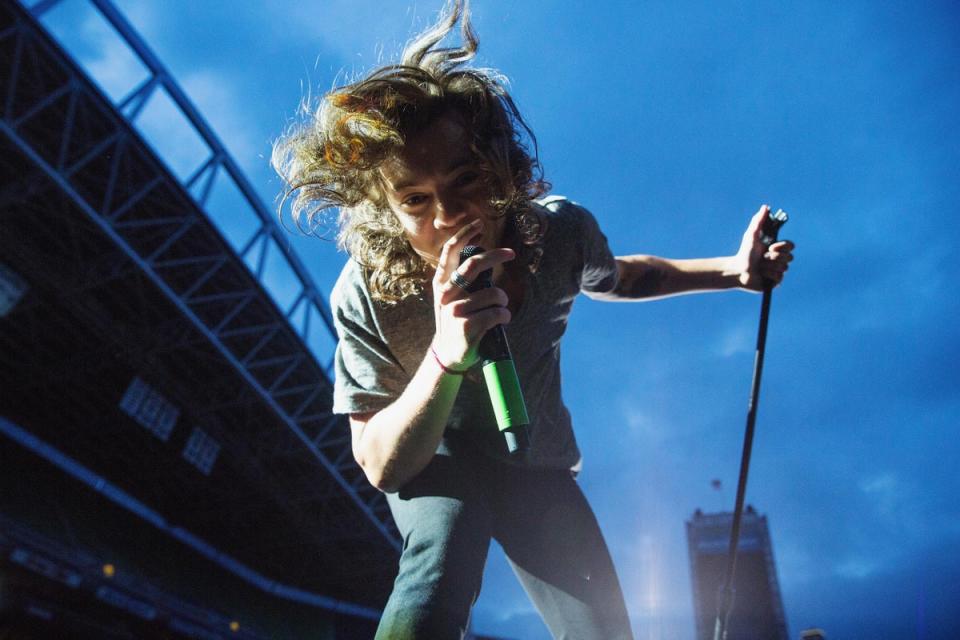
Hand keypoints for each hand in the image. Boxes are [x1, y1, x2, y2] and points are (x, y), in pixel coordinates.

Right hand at [431, 220, 514, 368]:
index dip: (463, 234)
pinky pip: (498, 313)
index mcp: (440, 283)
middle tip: (511, 253)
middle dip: (495, 255)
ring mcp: (456, 310)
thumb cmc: (455, 321)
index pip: (449, 251)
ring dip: (503, 300)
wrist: (448, 354)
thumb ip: (459, 278)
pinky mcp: (468, 326)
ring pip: (494, 293)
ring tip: (498, 309)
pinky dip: (504, 316)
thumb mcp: (449, 297)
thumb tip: (480, 254)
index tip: (478, 224)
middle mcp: (446, 294)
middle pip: (473, 264)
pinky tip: (499, 321)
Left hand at [731, 204, 794, 291]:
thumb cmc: (744, 253)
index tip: (771, 247)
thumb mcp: (751, 235)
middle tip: (763, 257)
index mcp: (777, 248)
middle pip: (790, 257)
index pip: (791, 246)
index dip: (783, 247)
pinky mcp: (775, 282)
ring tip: (759, 266)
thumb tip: (765, 206)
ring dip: (768, 266)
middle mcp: (779, 260)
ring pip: (784, 268)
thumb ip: (758, 221)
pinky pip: (779, 278)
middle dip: (775, 257)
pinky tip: (761, 274)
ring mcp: (778, 271)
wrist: (737, 270)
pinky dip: (768, 275)